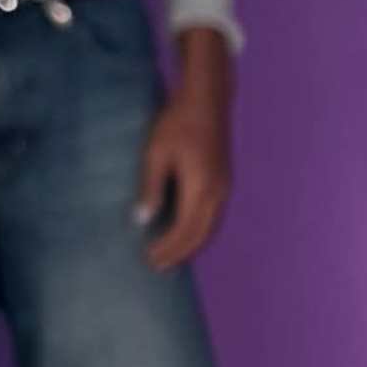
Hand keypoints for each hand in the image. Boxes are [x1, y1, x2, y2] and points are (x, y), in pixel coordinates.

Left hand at [136, 28, 235, 268]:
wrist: (207, 100)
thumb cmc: (177, 123)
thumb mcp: (156, 154)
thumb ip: (151, 188)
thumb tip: (142, 220)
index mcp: (200, 188)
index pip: (184, 231)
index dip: (167, 249)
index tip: (149, 259)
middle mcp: (217, 193)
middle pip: (200, 236)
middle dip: (179, 254)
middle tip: (158, 266)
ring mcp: (224, 187)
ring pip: (211, 228)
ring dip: (191, 245)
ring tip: (171, 255)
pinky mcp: (224, 181)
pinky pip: (214, 216)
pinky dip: (200, 231)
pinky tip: (186, 231)